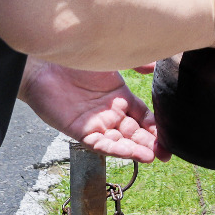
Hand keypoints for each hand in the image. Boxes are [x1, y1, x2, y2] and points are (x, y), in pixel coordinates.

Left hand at [19, 62, 161, 162]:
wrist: (43, 63)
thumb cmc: (75, 58)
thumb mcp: (112, 60)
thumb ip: (136, 63)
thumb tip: (157, 63)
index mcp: (120, 98)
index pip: (144, 117)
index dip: (157, 127)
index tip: (171, 136)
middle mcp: (110, 113)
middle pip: (135, 132)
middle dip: (151, 143)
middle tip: (166, 153)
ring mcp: (96, 123)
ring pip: (120, 141)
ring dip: (136, 150)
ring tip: (152, 156)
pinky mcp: (80, 131)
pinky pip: (100, 144)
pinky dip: (115, 149)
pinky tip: (129, 152)